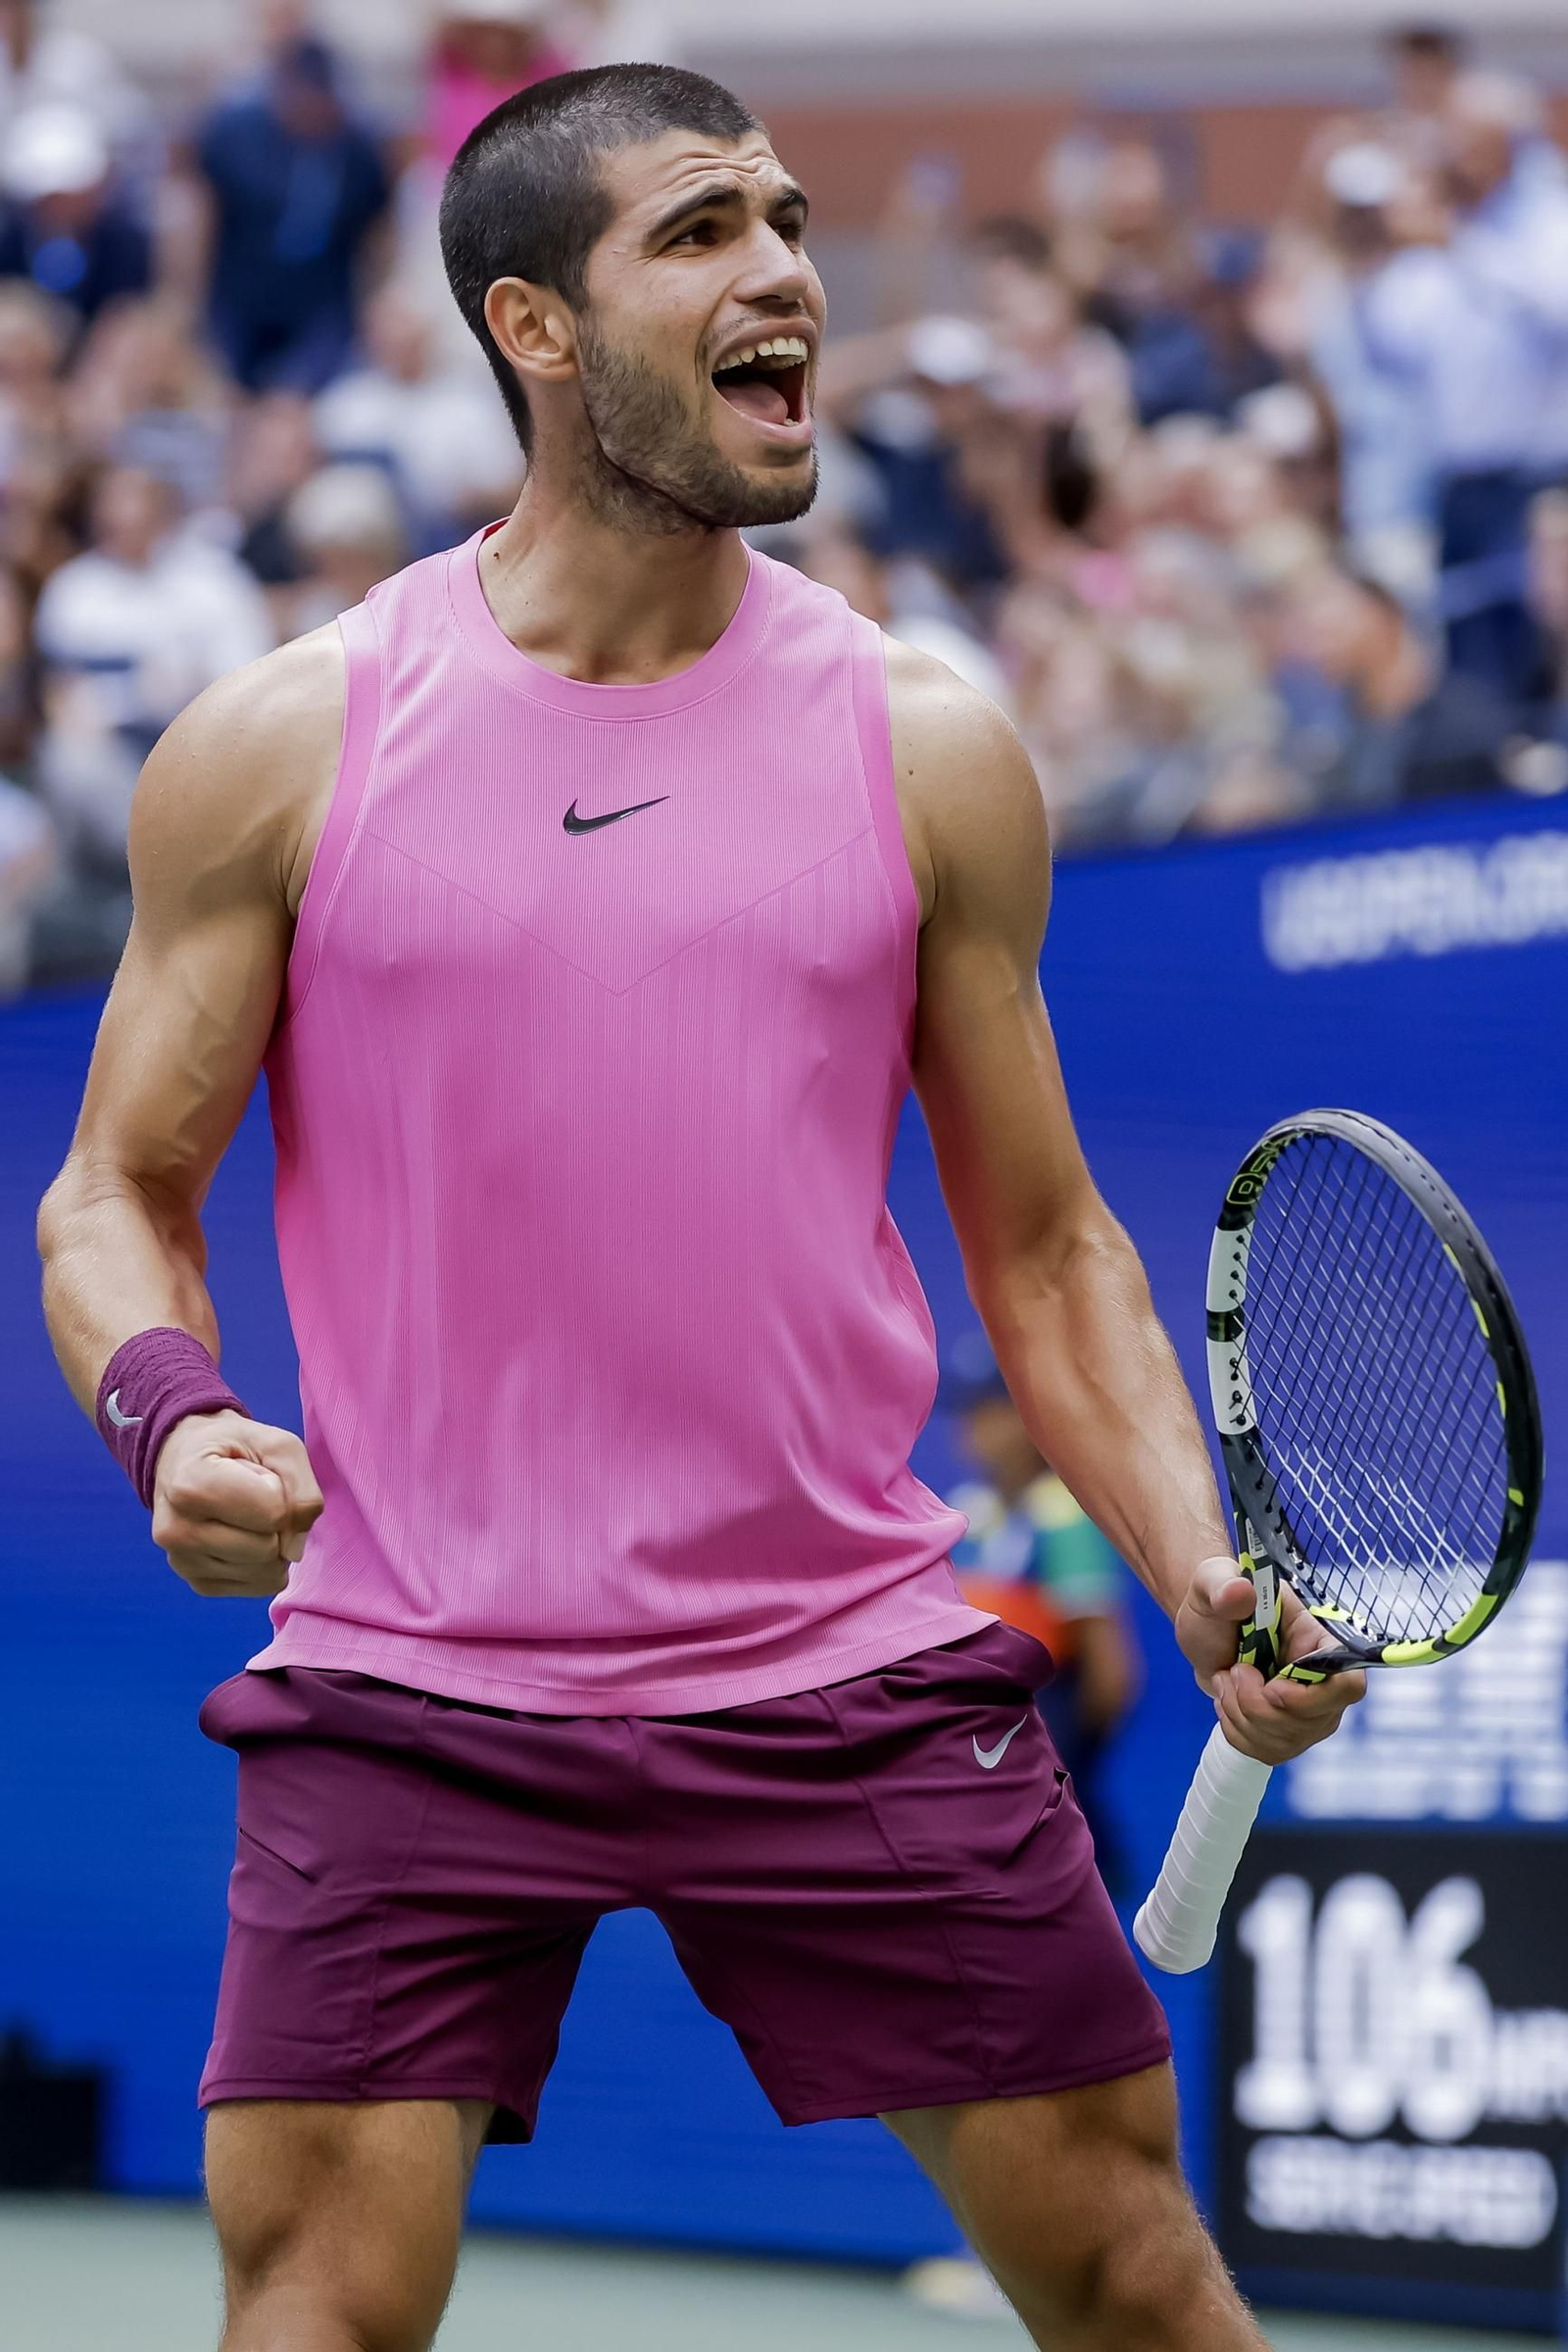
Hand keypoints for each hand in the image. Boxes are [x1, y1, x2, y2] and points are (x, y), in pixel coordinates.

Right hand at [152, 1410, 322, 1597]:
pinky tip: (243, 1535)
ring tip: (247, 1515)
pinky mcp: (197, 1583)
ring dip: (275, 1544)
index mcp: (190, 1484)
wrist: (186, 1460)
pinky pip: (259, 1586)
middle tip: (254, 1496)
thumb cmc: (234, 1447)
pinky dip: (265, 1563)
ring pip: (267, 1574)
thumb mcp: (278, 1445)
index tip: (255, 1474)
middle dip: (279, 1522)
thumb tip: (294, 1550)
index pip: (273, 1513)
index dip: (281, 1490)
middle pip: (268, 1549)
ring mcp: (182, 1563)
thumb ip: (302, 1491)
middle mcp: (176, 1531)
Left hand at [1176, 1554, 1365, 1764]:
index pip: (1349, 1685)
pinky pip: (1267, 1752)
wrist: (1205, 1633)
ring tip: (1226, 1680)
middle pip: (1315, 1722)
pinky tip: (1228, 1702)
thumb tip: (1239, 1591)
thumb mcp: (1211, 1583)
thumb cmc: (1216, 1602)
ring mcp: (1309, 1712)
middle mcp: (1325, 1682)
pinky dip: (1237, 1732)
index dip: (1311, 1698)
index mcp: (1321, 1642)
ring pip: (1287, 1741)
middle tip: (1234, 1672)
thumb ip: (1223, 1584)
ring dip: (1242, 1715)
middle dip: (1260, 1706)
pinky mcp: (1286, 1732)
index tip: (1270, 1687)